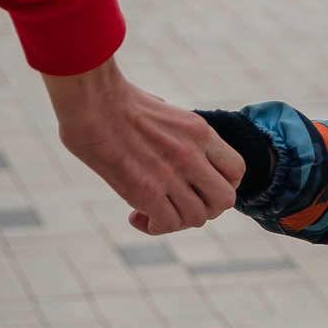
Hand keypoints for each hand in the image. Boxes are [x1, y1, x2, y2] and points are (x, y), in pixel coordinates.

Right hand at [44, 58, 243, 235]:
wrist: (90, 100)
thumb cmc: (116, 100)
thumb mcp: (163, 108)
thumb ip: (176, 129)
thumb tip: (170, 135)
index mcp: (199, 131)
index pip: (237, 170)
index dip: (221, 185)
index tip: (197, 186)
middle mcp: (192, 154)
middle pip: (224, 200)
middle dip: (205, 208)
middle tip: (178, 203)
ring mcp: (171, 175)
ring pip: (197, 218)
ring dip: (176, 221)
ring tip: (152, 212)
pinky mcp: (147, 192)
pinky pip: (167, 225)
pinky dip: (154, 227)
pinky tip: (136, 216)